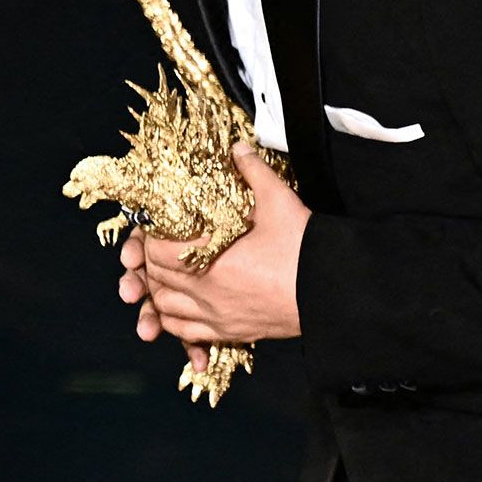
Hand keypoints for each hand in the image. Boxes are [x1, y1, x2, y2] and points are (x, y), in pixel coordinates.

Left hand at [114, 143, 308, 346]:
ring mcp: (217, 317)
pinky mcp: (231, 332)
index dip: (150, 237)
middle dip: (151, 262)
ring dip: (160, 292)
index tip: (157, 226)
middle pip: (157, 280)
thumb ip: (253, 171)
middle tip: (159, 246)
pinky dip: (176, 321)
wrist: (332, 291)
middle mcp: (206, 294)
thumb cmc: (303, 248)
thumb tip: (238, 148)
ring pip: (166, 310)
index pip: (157, 252)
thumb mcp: (278, 201)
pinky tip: (181, 307)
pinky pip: (187, 333)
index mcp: (209, 261)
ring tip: (167, 276)